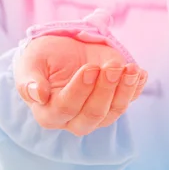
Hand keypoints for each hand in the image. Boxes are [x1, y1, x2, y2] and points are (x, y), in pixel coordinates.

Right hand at [13, 35, 147, 135]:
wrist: (59, 50)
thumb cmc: (41, 59)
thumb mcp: (30, 63)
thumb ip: (29, 80)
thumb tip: (38, 94)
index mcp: (49, 113)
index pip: (66, 108)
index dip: (80, 90)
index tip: (90, 68)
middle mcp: (73, 119)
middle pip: (92, 116)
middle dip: (106, 91)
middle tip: (112, 67)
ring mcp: (96, 112)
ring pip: (114, 112)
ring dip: (125, 90)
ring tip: (131, 69)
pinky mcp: (113, 100)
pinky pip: (128, 100)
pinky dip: (136, 87)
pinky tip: (140, 73)